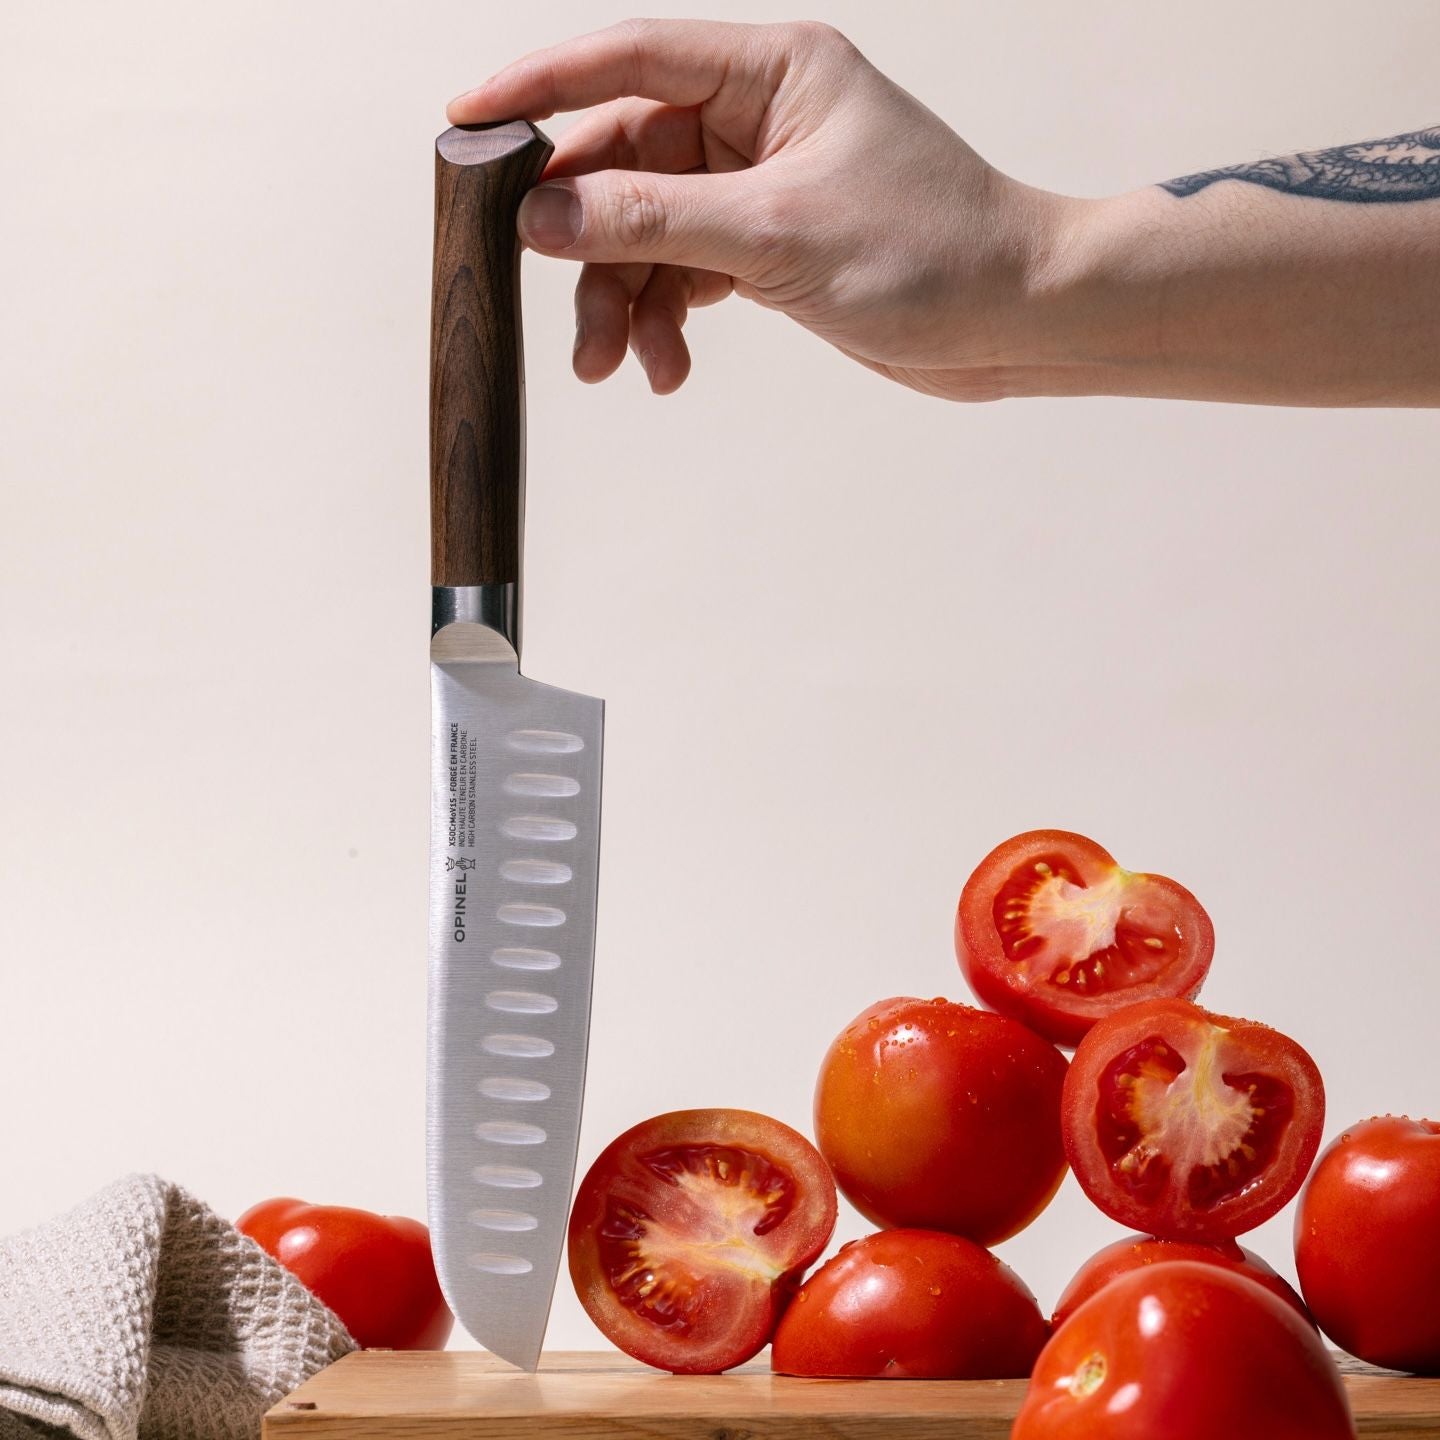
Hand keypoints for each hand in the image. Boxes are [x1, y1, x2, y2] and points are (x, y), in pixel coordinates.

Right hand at [447, 19, 1066, 399]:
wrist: (1017, 321)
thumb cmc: (935, 253)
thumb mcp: (776, 235)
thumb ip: (652, 220)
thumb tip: (545, 215)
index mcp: (771, 70)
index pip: (628, 59)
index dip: (542, 87)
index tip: (469, 120)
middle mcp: (759, 116)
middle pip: (627, 163)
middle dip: (593, 247)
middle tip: (571, 324)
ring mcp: (761, 184)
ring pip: (650, 229)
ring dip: (627, 299)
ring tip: (624, 367)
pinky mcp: (769, 245)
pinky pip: (686, 272)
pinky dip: (668, 319)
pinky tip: (670, 367)